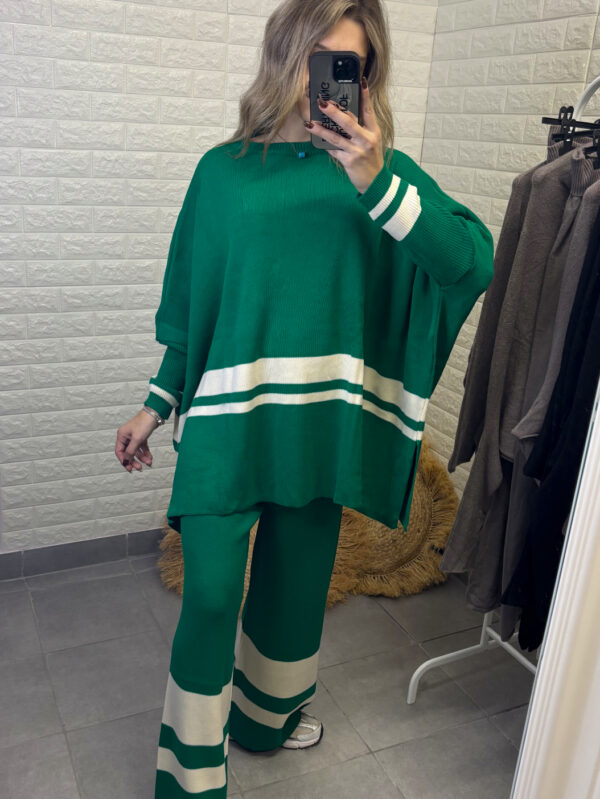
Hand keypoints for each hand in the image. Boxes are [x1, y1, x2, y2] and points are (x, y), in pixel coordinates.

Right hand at [115, 410, 156, 471]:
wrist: (155, 414)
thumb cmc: (144, 423)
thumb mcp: (137, 439)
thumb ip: (131, 451)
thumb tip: (126, 461)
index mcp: (122, 436)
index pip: (119, 452)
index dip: (124, 461)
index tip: (129, 468)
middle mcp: (126, 436)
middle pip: (128, 453)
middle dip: (134, 461)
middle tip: (139, 468)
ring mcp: (134, 436)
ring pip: (136, 451)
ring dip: (142, 458)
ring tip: (148, 463)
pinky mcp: (141, 436)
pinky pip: (142, 447)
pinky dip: (145, 453)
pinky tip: (149, 458)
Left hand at [308, 77, 383, 194]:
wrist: (375, 182)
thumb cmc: (371, 159)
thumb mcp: (371, 141)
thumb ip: (361, 129)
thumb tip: (344, 116)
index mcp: (373, 131)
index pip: (368, 110)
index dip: (365, 96)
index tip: (361, 81)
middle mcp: (366, 139)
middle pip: (349, 122)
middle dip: (334, 112)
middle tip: (322, 103)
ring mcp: (357, 150)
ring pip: (336, 137)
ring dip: (322, 129)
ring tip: (310, 124)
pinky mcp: (349, 161)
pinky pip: (334, 150)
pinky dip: (325, 145)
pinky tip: (316, 139)